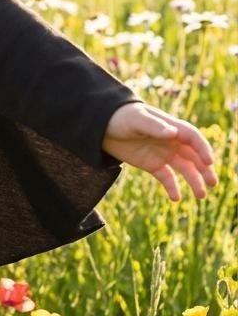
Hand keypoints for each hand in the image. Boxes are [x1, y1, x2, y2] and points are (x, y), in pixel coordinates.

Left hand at [101, 101, 217, 200]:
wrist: (102, 127)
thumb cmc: (121, 117)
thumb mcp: (136, 119)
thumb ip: (154, 126)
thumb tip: (173, 133)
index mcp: (170, 127)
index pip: (193, 137)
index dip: (203, 149)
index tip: (209, 162)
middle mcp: (171, 141)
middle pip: (194, 156)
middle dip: (204, 169)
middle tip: (213, 183)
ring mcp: (163, 154)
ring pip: (184, 169)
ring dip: (194, 181)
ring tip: (201, 195)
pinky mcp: (153, 165)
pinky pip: (167, 178)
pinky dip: (173, 188)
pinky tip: (176, 198)